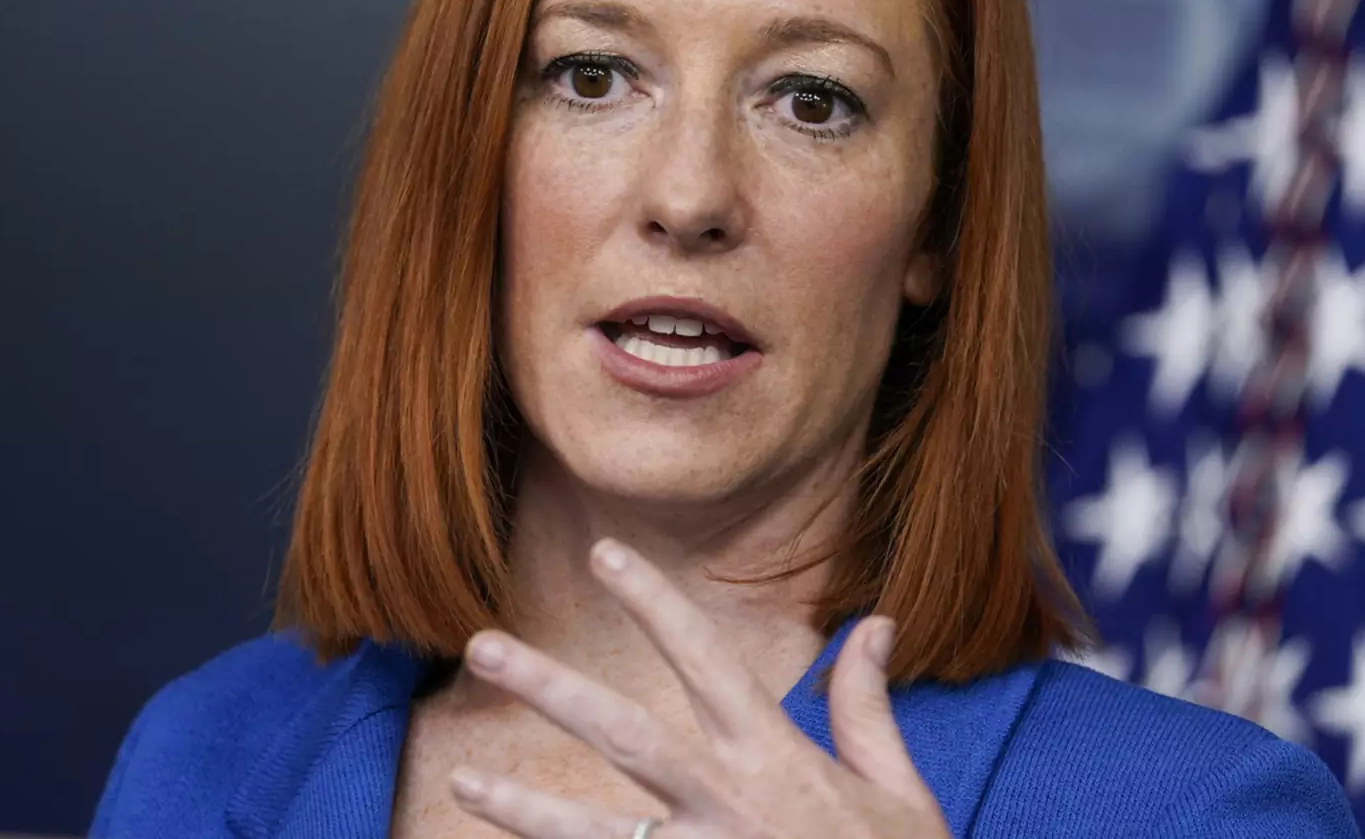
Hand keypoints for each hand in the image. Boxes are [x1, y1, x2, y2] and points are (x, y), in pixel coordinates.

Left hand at [448, 538, 952, 838]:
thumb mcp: (900, 790)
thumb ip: (868, 706)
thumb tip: (875, 621)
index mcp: (777, 759)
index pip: (704, 659)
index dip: (653, 602)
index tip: (605, 554)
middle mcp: (730, 804)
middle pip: (625, 734)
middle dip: (550, 688)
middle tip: (483, 646)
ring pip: (599, 832)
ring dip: (527, 808)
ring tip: (464, 780)